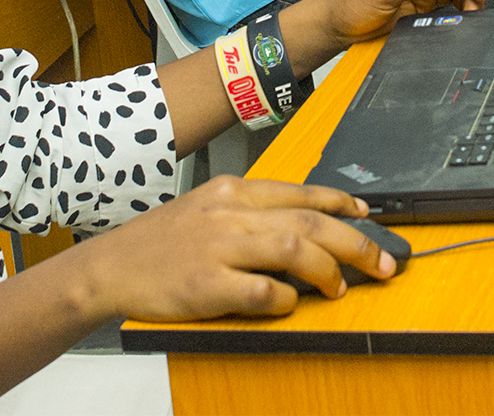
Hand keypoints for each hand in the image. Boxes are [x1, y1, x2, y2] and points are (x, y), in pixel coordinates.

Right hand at [73, 176, 396, 320]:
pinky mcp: (207, 285)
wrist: (111, 266)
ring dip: (327, 270)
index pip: (302, 192)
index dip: (342, 204)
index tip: (369, 215)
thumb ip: (250, 212)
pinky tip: (289, 303)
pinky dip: (285, 299)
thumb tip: (303, 227)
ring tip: (340, 287)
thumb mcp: (207, 207)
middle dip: (355, 242)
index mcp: (233, 191)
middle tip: (382, 262)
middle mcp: (230, 212)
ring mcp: (219, 247)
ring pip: (294, 248)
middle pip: (310, 221)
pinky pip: (263, 291)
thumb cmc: (161, 241)